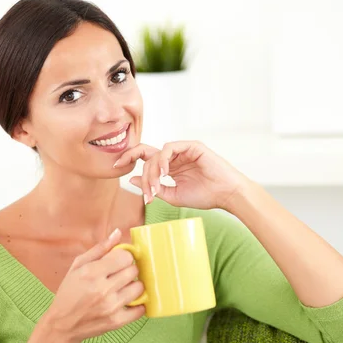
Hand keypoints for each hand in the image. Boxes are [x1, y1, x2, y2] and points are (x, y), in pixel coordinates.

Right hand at [42, 229, 144, 342]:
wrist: (62, 325)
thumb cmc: (69, 292)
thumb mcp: (78, 266)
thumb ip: (100, 249)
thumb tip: (118, 233)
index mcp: (91, 272)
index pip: (125, 257)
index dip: (124, 257)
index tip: (119, 261)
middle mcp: (102, 289)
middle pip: (133, 271)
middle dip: (129, 270)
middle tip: (120, 275)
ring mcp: (110, 307)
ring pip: (139, 288)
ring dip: (133, 286)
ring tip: (123, 288)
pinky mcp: (116, 322)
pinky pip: (140, 309)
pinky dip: (137, 305)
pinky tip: (128, 301)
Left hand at [114, 141, 248, 209]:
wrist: (227, 195)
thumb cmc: (205, 196)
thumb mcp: (174, 196)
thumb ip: (154, 188)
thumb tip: (132, 179)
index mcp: (170, 167)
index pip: (145, 158)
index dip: (128, 158)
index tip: (115, 166)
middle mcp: (175, 156)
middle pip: (147, 155)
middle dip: (141, 172)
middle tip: (144, 189)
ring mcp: (183, 150)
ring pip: (157, 154)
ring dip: (153, 171)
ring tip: (157, 187)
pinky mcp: (192, 146)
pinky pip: (170, 147)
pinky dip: (163, 159)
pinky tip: (165, 173)